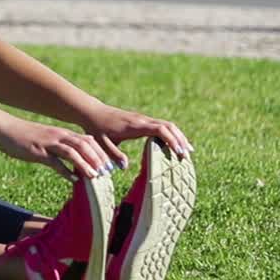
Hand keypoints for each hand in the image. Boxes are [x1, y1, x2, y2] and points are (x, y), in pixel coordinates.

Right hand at [0, 118, 114, 181]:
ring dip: (85, 164)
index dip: (100, 152)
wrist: (4, 129)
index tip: (109, 165)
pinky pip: (54, 162)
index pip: (87, 140)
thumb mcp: (46, 139)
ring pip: (72, 152)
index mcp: (62, 133)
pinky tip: (73, 180)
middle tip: (107, 172)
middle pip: (84, 145)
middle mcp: (58, 136)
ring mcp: (48, 144)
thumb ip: (60, 148)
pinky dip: (66, 171)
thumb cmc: (25, 136)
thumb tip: (73, 162)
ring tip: (95, 176)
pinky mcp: (38, 152)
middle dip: (98, 159)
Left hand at [78, 103, 192, 167]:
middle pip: (168, 126)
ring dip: (178, 136)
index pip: (159, 129)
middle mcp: (142, 120)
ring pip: (167, 125)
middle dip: (179, 140)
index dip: (171, 140)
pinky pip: (161, 126)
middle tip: (187, 156)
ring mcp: (143, 119)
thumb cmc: (97, 129)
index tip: (179, 152)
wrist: (93, 113)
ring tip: (187, 151)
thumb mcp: (101, 143)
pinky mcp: (142, 121)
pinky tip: (175, 145)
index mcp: (134, 126)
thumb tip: (125, 167)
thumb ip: (113, 154)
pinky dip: (171, 134)